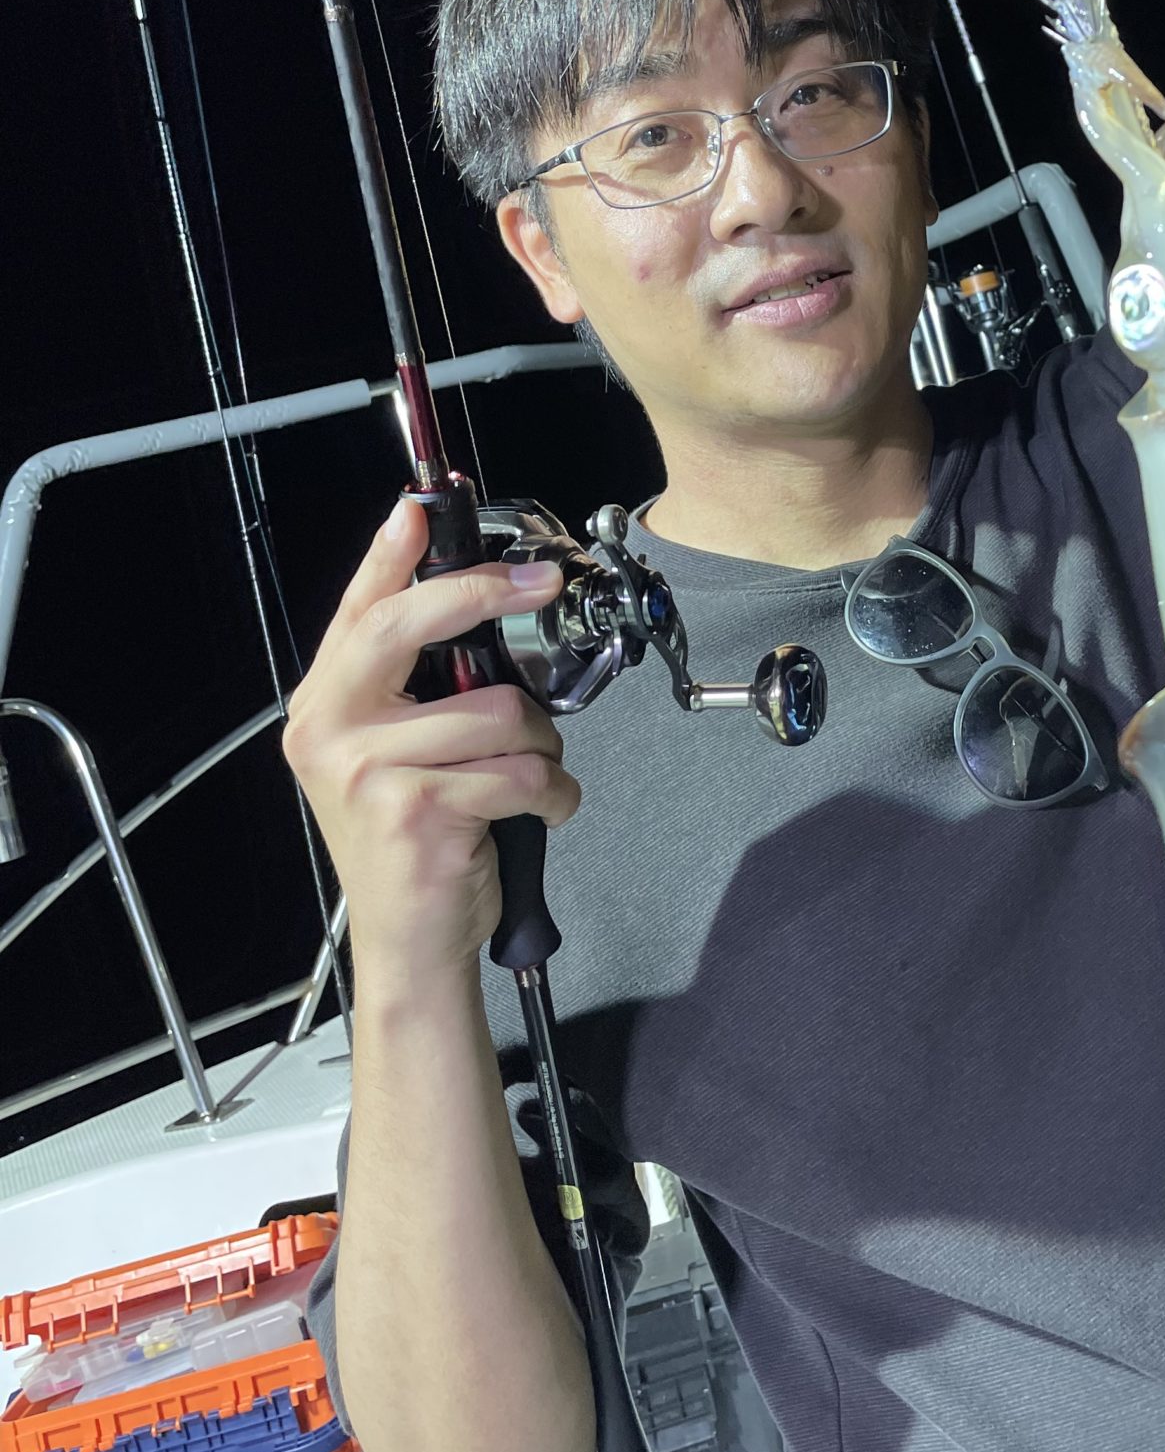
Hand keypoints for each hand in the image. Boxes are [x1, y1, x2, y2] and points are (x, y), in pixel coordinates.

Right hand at [282, 499, 580, 981]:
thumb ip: (418, 687)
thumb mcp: (399, 753)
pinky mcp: (415, 809)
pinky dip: (553, 794)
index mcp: (325, 706)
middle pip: (410, 626)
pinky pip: (521, 771)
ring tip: (532, 777)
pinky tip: (540, 813)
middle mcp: (330, 731)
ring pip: (500, 711)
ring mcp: (366, 771)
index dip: (391, 554)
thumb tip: (480, 609)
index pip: (359, 611)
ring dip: (543, 746)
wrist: (411, 943)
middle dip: (486, 594)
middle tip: (538, 582)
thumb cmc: (419, 843)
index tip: (420, 508)